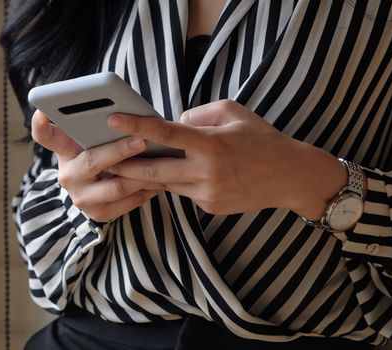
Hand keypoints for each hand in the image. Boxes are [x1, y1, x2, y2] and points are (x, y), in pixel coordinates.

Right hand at [30, 110, 162, 221]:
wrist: (99, 191)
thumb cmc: (101, 153)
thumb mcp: (91, 139)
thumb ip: (95, 125)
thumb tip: (121, 109)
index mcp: (63, 150)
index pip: (44, 135)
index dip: (40, 124)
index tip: (42, 112)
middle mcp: (67, 175)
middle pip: (91, 161)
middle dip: (118, 150)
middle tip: (142, 139)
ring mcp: (80, 197)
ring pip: (116, 185)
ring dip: (142, 173)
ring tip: (162, 161)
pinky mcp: (97, 214)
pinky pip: (127, 202)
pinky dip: (146, 190)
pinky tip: (160, 180)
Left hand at [105, 99, 346, 217]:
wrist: (291, 177)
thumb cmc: (261, 139)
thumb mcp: (233, 113)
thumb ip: (197, 115)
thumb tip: (171, 125)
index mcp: (211, 144)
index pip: (165, 133)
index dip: (136, 126)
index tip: (112, 119)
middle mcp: (206, 171)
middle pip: (153, 170)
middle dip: (123, 165)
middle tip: (100, 158)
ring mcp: (207, 193)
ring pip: (164, 183)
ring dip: (144, 176)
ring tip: (121, 166)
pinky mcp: (210, 207)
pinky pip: (182, 192)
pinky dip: (174, 182)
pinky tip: (170, 174)